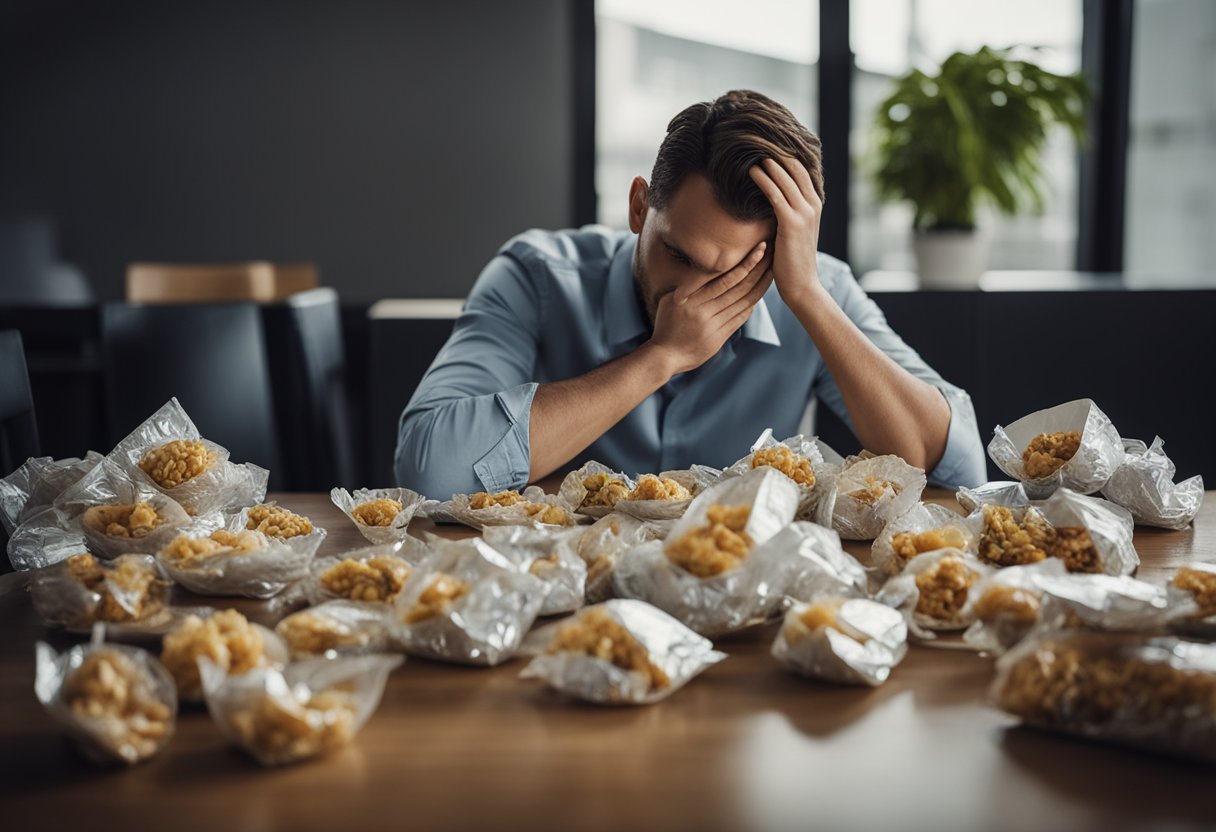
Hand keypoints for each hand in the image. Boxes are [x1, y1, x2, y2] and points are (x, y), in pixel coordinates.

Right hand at [647, 241, 773, 375]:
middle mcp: (704, 312)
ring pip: (743, 303)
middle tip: (772, 255)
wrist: (665, 356)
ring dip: (760, 286)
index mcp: (691, 299)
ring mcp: (713, 326)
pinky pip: (740, 319)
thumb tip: (708, 270)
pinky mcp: (719, 338)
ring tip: (772, 272)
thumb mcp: (670, 300)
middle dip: (758, 270)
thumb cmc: (666, 324)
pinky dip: (750, 305)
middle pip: (739, 288)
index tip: (758, 250)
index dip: (745, 264)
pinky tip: (759, 294)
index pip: (725, 278)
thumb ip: (690, 286)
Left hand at [749, 156, 823, 306]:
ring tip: (750, 152)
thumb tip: (769, 198)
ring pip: (784, 178)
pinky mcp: (791, 223)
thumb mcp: (793, 231)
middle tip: (756, 142)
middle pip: (794, 168)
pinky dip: (762, 180)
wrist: (802, 285)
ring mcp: (804, 213)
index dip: (785, 156)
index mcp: (815, 204)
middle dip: (775, 153)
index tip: (766, 145)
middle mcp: (812, 205)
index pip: (801, 171)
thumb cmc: (792, 261)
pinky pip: (775, 194)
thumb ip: (787, 212)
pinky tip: (750, 172)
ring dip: (767, 163)